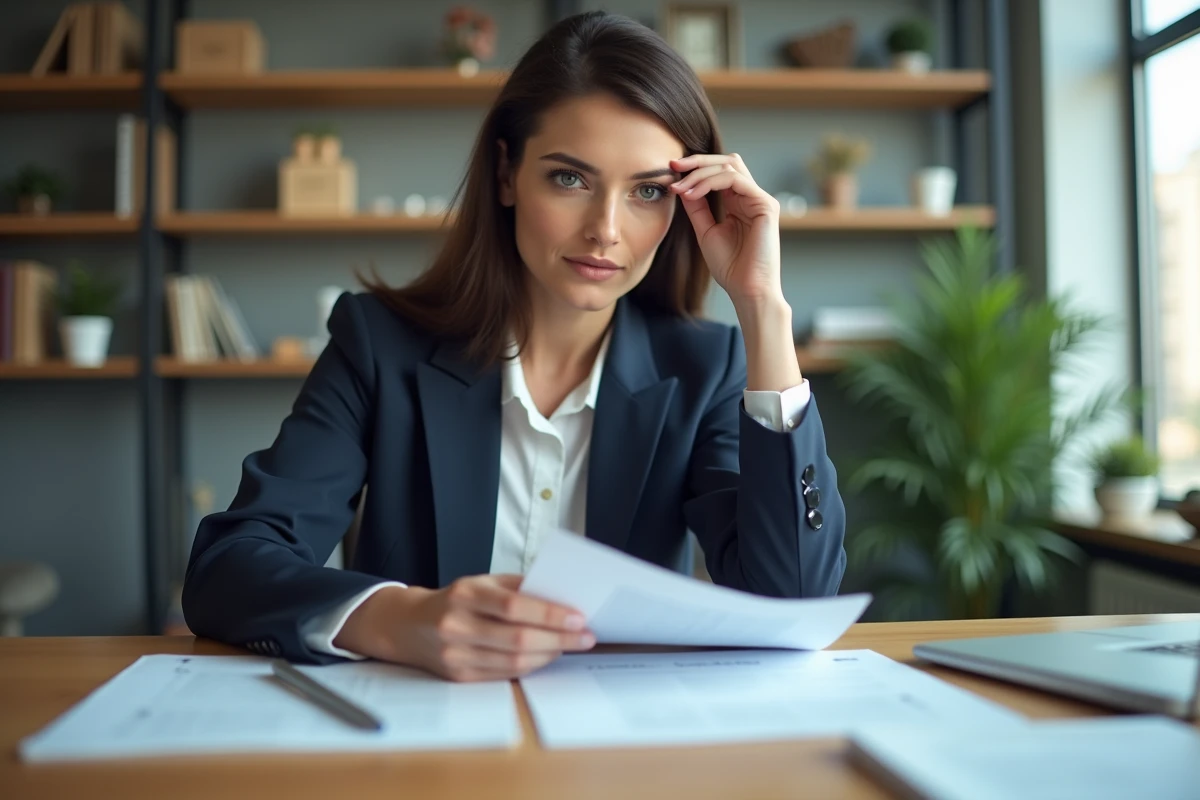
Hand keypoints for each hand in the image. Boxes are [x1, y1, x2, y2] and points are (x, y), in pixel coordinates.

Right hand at [334, 575, 594, 681]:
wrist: (407, 626)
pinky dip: (530, 666)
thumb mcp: (480, 581)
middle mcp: (457, 625)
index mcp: (464, 594)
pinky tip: (546, 656)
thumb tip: (560, 595)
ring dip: (549, 655)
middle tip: (586, 637)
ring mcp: (455, 655)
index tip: (579, 617)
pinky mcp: (459, 677)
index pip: (513, 606)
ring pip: (513, 661)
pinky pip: (504, 674)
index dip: (549, 614)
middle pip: (517, 638)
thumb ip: (516, 587)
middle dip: (558, 639)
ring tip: (570, 646)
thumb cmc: (454, 599)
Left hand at [669, 153, 782, 306]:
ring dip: (700, 174)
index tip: (671, 170)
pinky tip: (692, 194)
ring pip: (730, 167)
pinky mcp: (766, 205)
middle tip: (674, 165)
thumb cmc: (730, 267)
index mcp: (740, 202)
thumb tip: (681, 185)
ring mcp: (761, 200)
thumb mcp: (705, 231)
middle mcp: (752, 197)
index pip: (720, 171)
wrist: (747, 290)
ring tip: (680, 188)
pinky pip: (735, 180)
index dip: (696, 166)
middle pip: (728, 162)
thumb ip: (697, 207)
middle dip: (698, 160)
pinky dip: (710, 182)